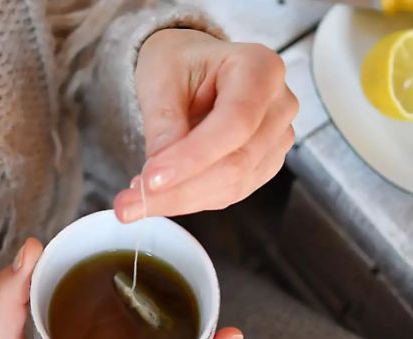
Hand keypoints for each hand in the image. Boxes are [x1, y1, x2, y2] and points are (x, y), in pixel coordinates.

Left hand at [114, 29, 297, 221]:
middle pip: (237, 163)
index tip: (151, 180)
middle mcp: (279, 105)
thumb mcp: (160, 79)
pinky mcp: (265, 164)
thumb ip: (163, 125)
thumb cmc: (181, 62)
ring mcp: (277, 138)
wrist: (194, 68)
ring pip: (234, 185)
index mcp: (260, 68)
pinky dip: (192, 199)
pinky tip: (162, 194)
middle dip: (180, 189)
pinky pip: (230, 193)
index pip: (235, 123)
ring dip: (182, 200)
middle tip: (132, 203)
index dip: (193, 157)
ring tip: (137, 200)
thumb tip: (158, 177)